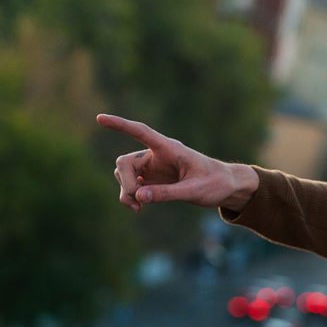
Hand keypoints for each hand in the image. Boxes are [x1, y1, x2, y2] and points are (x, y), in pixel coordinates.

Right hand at [97, 113, 258, 211]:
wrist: (226, 187)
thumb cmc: (215, 183)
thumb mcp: (195, 191)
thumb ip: (168, 193)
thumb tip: (139, 196)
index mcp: (170, 149)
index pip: (141, 132)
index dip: (120, 125)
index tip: (100, 118)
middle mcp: (156, 155)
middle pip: (125, 162)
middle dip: (125, 182)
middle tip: (137, 201)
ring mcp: (152, 168)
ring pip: (124, 175)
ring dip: (126, 191)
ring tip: (137, 207)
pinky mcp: (152, 180)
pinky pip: (132, 186)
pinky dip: (131, 196)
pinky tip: (139, 207)